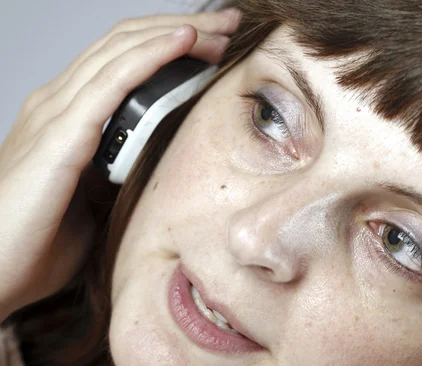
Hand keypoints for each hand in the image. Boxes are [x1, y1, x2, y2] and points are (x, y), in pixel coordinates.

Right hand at [0, 9, 240, 319]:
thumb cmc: (36, 241)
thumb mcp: (93, 196)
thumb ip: (118, 170)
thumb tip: (154, 164)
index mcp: (68, 115)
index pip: (123, 59)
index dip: (169, 43)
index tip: (215, 43)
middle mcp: (59, 102)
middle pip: (126, 43)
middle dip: (182, 27)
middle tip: (227, 22)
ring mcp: (56, 113)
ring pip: (122, 50)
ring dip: (177, 32)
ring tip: (220, 26)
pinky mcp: (60, 134)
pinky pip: (113, 81)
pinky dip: (151, 55)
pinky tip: (184, 41)